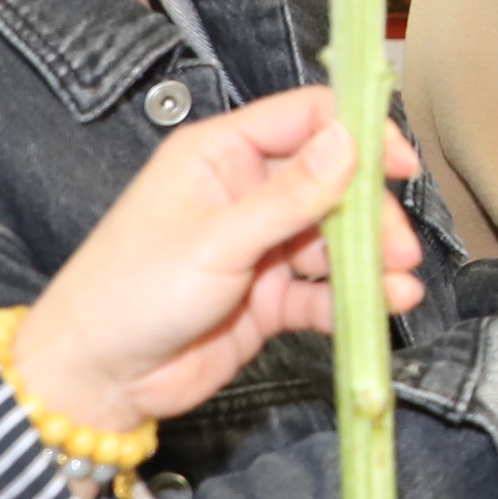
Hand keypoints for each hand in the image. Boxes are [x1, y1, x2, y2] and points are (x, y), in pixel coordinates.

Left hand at [18, 89, 421, 432]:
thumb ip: (289, 195)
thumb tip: (350, 140)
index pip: (305, 119)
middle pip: (333, 183)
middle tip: (399, 248)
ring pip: (335, 239)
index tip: (401, 165)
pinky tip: (387, 305)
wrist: (96, 379)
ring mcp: (259, 246)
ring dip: (371, 261)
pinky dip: (356, 297)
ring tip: (399, 284)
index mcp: (220, 155)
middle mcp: (244, 192)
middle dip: (371, 214)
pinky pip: (324, 289)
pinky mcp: (269, 297)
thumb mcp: (216, 240)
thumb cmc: (129, 293)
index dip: (358, 134)